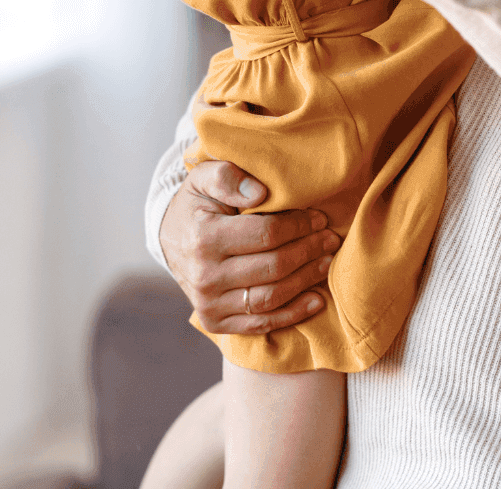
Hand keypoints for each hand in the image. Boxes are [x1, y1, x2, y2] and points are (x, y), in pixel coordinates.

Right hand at [158, 159, 342, 334]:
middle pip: (273, 267)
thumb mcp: (205, 177)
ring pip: (270, 298)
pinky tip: (315, 300)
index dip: (298, 226)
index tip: (319, 218)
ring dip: (305, 281)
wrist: (170, 238)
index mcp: (203, 238)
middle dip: (308, 252)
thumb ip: (229, 177)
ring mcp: (208, 304)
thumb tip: (259, 193)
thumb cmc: (196, 204)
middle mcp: (204, 277)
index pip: (266, 234)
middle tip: (331, 239)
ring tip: (326, 263)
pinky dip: (292, 314)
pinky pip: (260, 323)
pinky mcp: (214, 322)